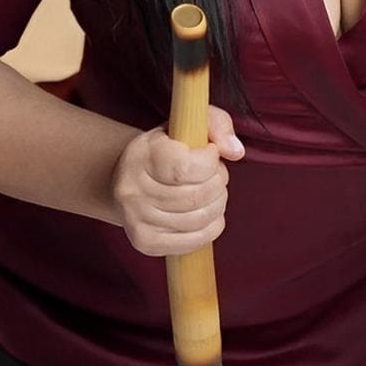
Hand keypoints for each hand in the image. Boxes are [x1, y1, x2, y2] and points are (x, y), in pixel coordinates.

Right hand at [111, 105, 244, 256]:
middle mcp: (132, 189)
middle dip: (218, 183)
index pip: (184, 168)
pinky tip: (210, 213)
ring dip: (218, 204)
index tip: (211, 153)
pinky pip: (194, 240)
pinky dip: (213, 227)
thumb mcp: (188, 123)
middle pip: (195, 196)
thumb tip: (235, 151)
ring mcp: (136, 219)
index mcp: (141, 155)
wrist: (130, 178)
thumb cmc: (167, 147)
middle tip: (216, 174)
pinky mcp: (145, 242)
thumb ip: (217, 124)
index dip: (210, 162)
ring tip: (213, 192)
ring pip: (198, 219)